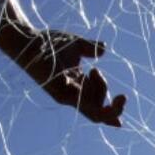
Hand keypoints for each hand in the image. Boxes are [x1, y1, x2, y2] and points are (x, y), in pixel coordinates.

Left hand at [0, 21, 125, 126]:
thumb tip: (104, 49)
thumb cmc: (50, 43)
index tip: (125, 105)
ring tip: (94, 70)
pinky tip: (91, 72)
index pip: (97, 107)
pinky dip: (92, 90)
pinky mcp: (59, 93)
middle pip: (99, 113)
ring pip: (94, 108)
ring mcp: (65, 96)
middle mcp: (72, 96)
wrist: (30, 41)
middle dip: (114, 109)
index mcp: (78, 87)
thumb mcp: (77, 45)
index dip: (112, 112)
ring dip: (102, 90)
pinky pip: (82, 101)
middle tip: (123, 96)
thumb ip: (91, 48)